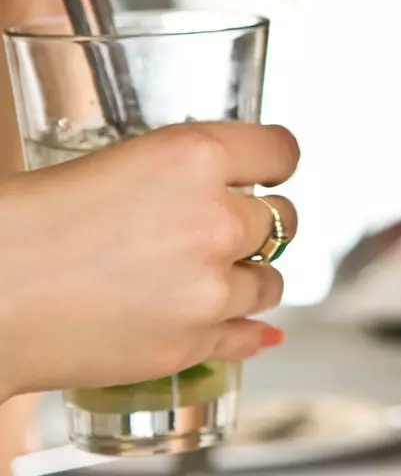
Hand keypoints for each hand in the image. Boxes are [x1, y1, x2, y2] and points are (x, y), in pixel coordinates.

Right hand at [0, 122, 299, 400]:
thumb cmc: (25, 223)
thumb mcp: (116, 163)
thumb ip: (181, 173)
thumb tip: (231, 185)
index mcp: (194, 157)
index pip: (282, 151)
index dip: (275, 163)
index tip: (271, 171)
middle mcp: (215, 220)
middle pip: (282, 219)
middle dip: (256, 222)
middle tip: (223, 228)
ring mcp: (208, 288)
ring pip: (271, 281)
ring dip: (249, 277)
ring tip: (209, 276)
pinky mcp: (189, 342)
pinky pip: (247, 334)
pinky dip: (245, 329)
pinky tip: (249, 326)